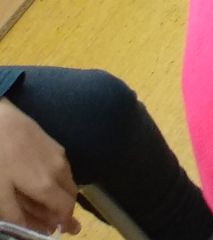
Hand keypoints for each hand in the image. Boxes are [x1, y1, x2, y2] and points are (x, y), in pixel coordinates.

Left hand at [0, 98, 79, 234]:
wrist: (0, 119)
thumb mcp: (0, 192)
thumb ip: (16, 215)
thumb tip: (32, 232)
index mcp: (46, 185)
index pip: (64, 209)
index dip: (66, 223)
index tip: (65, 232)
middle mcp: (60, 171)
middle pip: (69, 196)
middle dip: (64, 211)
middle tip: (54, 223)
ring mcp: (59, 155)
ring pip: (67, 182)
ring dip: (60, 196)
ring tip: (44, 205)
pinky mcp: (54, 145)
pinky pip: (62, 170)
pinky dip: (56, 182)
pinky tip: (41, 182)